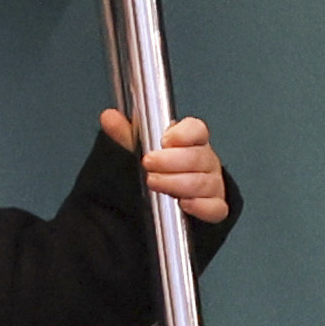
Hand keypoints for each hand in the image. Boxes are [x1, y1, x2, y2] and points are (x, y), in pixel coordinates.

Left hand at [101, 108, 228, 229]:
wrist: (169, 202)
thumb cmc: (161, 169)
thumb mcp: (140, 150)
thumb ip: (127, 135)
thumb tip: (109, 117)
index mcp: (192, 142)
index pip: (196, 130)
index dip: (183, 134)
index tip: (165, 140)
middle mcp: (205, 160)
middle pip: (197, 156)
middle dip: (170, 160)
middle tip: (148, 163)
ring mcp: (212, 184)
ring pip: (203, 182)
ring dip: (177, 183)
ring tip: (155, 182)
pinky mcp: (214, 207)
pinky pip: (215, 208)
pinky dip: (200, 206)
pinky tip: (184, 203)